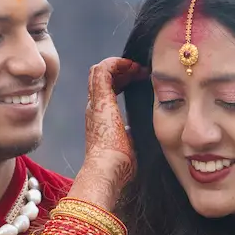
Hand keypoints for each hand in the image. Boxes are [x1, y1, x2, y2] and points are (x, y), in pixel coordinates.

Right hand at [77, 57, 145, 206]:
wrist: (108, 170)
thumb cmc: (120, 166)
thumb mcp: (130, 143)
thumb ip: (132, 133)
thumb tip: (139, 130)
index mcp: (100, 118)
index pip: (106, 90)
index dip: (122, 80)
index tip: (140, 79)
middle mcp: (94, 108)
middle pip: (101, 78)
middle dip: (121, 71)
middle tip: (140, 71)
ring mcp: (95, 103)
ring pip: (99, 72)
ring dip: (119, 66)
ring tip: (138, 68)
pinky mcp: (100, 99)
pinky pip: (102, 71)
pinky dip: (116, 64)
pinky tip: (132, 66)